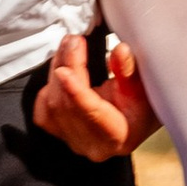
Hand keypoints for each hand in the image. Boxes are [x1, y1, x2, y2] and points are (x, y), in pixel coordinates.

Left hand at [34, 36, 159, 158]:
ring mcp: (72, 140)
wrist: (136, 121)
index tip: (64, 70)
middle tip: (73, 41)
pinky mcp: (60, 132)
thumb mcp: (143, 87)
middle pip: (66, 105)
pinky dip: (48, 86)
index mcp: (115, 137)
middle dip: (67, 68)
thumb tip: (120, 51)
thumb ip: (129, 71)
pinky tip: (60, 68)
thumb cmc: (142, 107)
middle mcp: (90, 144)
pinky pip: (43, 110)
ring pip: (51, 105)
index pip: (90, 114)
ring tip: (68, 46)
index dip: (75, 92)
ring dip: (56, 70)